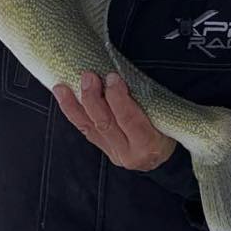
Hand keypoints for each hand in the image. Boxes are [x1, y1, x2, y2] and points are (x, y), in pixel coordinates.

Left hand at [53, 71, 175, 169]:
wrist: (162, 155)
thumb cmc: (168, 129)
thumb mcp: (165, 117)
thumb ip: (147, 101)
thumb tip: (120, 75)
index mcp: (149, 144)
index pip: (128, 119)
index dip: (118, 97)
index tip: (112, 78)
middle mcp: (129, 153)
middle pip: (105, 123)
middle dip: (93, 98)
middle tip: (88, 76)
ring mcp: (114, 154)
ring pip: (90, 128)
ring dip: (74, 105)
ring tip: (63, 87)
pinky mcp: (104, 150)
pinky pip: (85, 130)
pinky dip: (73, 112)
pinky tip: (63, 97)